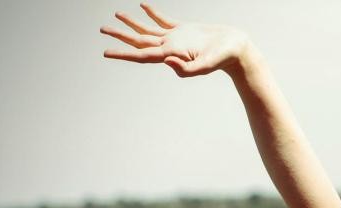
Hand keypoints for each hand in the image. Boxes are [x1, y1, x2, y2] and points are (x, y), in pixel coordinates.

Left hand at [101, 3, 248, 76]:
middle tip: (103, 30)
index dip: (123, 53)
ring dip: (132, 24)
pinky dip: (152, 13)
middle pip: (139, 42)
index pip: (141, 55)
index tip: (106, 52)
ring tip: (117, 15)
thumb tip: (166, 62)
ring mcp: (176, 39)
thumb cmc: (224, 58)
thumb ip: (187, 68)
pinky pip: (163, 20)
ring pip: (148, 30)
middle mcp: (170, 47)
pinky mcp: (184, 30)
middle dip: (120, 36)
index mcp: (171, 55)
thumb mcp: (207, 65)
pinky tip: (143, 6)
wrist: (237, 50)